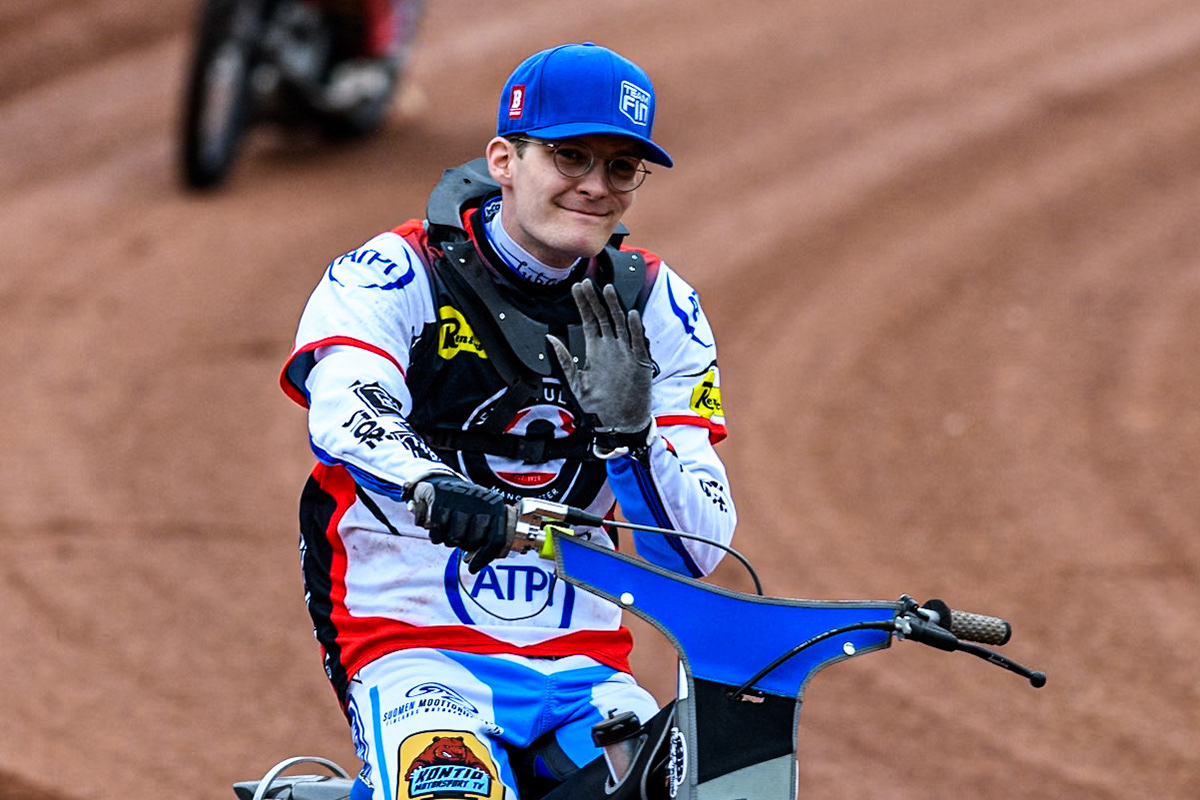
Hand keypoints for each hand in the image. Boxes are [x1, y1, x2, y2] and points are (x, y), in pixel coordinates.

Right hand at [408, 475, 510, 572]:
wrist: (441, 482)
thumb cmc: (465, 508)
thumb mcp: (481, 519)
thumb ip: (484, 541)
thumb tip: (473, 564)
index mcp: (496, 506)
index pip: (496, 539)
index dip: (485, 557)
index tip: (472, 568)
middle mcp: (481, 500)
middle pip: (473, 541)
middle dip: (463, 544)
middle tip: (458, 538)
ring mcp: (461, 498)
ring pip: (454, 538)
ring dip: (447, 540)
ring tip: (447, 531)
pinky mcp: (441, 497)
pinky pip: (437, 530)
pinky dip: (435, 534)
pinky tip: (436, 529)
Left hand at [548, 280, 652, 434]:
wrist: (618, 423)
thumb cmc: (598, 406)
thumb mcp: (575, 383)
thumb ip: (564, 361)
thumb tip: (550, 339)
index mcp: (596, 349)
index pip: (589, 320)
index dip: (583, 304)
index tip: (576, 288)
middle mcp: (611, 347)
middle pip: (604, 317)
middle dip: (596, 300)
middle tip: (588, 282)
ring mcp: (626, 353)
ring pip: (621, 324)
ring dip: (615, 307)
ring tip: (608, 290)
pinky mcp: (640, 362)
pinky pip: (638, 342)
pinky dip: (635, 329)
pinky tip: (630, 315)